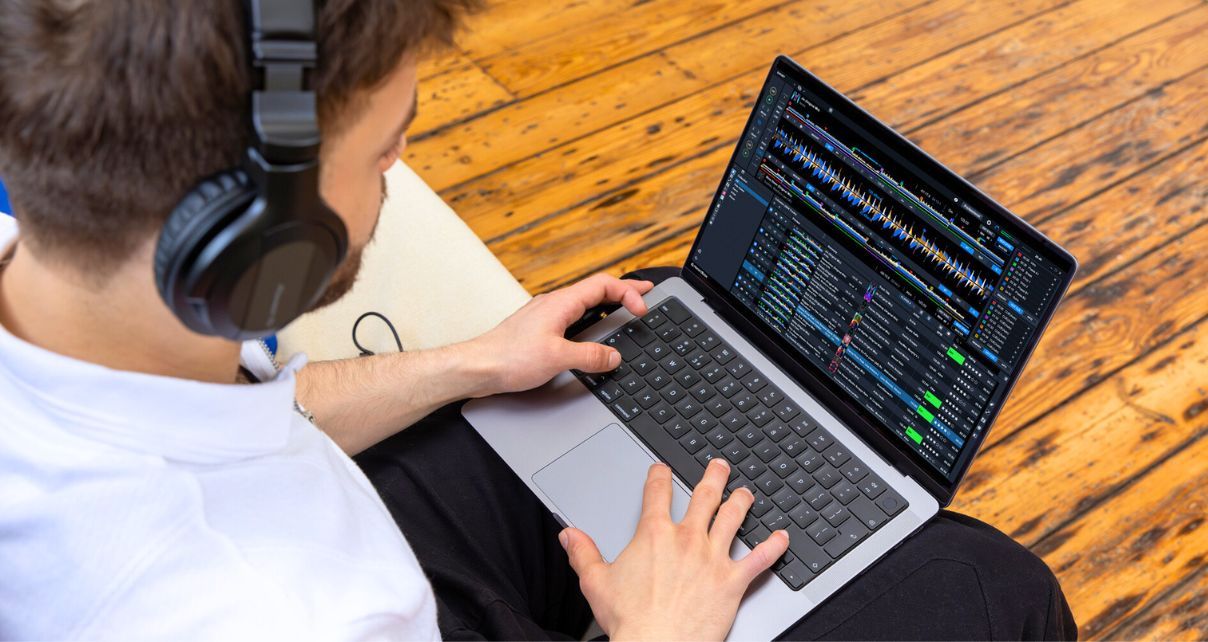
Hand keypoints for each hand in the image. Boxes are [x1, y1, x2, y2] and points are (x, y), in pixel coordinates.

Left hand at [466, 273, 653, 395]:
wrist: (478, 367)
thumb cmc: (509, 358)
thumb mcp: (557, 358)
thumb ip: (590, 356)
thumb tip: (613, 356)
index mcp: (561, 303)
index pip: (603, 285)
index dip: (627, 293)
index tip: (642, 308)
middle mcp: (554, 304)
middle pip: (596, 289)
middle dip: (623, 290)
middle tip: (645, 292)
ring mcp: (546, 316)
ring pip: (584, 302)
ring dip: (607, 302)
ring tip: (625, 306)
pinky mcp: (540, 329)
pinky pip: (573, 316)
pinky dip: (592, 316)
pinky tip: (593, 327)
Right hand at [560, 459, 789, 640]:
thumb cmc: (630, 620)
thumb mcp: (596, 582)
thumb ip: (583, 553)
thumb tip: (570, 534)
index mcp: (654, 535)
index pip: (657, 493)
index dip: (660, 476)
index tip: (663, 469)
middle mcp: (687, 539)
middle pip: (704, 496)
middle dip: (713, 477)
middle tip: (719, 466)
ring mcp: (713, 558)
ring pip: (733, 518)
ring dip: (741, 502)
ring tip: (746, 492)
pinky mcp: (732, 581)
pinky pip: (759, 560)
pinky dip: (774, 547)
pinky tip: (782, 538)